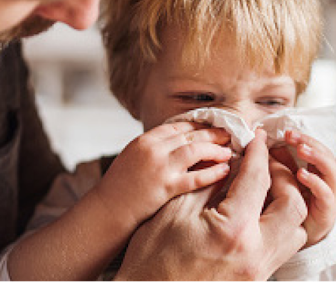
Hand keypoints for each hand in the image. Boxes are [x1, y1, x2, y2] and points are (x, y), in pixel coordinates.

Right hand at [94, 121, 231, 228]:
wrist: (106, 210)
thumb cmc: (119, 189)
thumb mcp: (132, 159)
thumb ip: (154, 150)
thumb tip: (179, 147)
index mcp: (144, 140)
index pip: (178, 126)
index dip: (199, 125)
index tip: (213, 128)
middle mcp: (152, 148)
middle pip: (190, 134)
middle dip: (212, 134)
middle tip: (229, 135)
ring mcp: (159, 166)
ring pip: (195, 150)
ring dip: (215, 150)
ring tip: (229, 152)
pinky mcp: (165, 186)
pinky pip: (195, 177)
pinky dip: (212, 173)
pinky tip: (224, 171)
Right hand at [114, 130, 307, 281]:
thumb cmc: (152, 256)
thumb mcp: (175, 209)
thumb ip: (208, 183)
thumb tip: (228, 162)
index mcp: (233, 231)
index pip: (257, 181)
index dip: (257, 153)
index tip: (255, 138)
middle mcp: (255, 254)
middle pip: (293, 206)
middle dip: (283, 177)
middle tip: (264, 161)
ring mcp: (259, 272)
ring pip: (296, 231)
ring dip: (286, 203)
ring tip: (266, 186)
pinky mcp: (256, 280)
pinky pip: (282, 248)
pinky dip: (278, 224)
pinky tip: (258, 212)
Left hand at [284, 130, 335, 246]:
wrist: (282, 241)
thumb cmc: (278, 205)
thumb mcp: (275, 179)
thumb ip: (274, 162)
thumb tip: (261, 140)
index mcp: (314, 172)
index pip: (317, 149)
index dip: (305, 139)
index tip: (287, 132)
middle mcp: (325, 183)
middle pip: (327, 156)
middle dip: (311, 144)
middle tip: (292, 136)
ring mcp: (328, 198)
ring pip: (333, 173)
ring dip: (317, 158)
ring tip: (301, 149)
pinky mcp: (326, 215)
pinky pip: (326, 196)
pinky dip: (315, 182)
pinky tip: (301, 174)